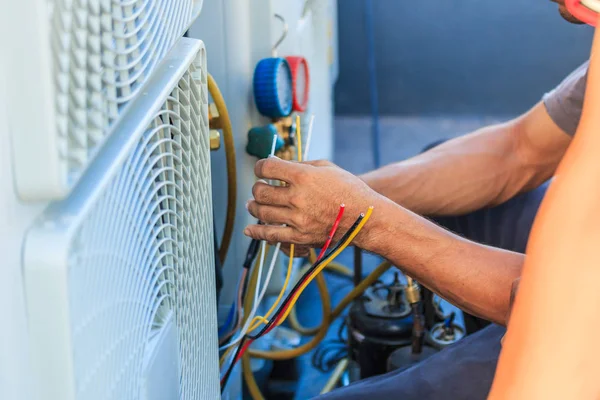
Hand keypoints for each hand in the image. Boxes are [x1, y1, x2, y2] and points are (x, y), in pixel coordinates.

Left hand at [244, 158, 383, 249]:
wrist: (364, 217)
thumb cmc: (348, 189)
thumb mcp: (326, 167)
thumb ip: (300, 164)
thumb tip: (277, 164)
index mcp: (303, 176)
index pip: (268, 168)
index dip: (260, 167)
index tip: (261, 169)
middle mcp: (297, 197)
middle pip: (261, 191)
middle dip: (256, 187)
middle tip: (259, 187)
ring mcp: (297, 218)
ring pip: (262, 212)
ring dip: (254, 206)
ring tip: (253, 204)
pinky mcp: (299, 236)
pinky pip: (271, 235)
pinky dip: (256, 232)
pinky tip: (249, 229)